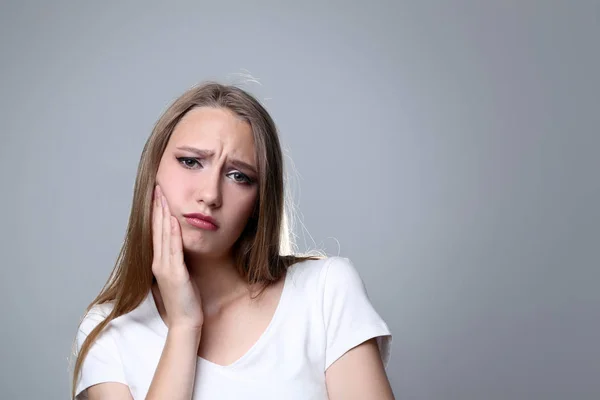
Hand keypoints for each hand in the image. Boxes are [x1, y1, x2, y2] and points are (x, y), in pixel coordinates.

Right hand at [152, 185, 203, 331]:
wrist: (186, 321)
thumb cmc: (186, 300)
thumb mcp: (182, 275)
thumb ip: (179, 260)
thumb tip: (184, 245)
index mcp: (160, 262)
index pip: (156, 232)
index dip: (156, 212)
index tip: (158, 195)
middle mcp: (159, 262)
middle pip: (156, 229)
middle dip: (157, 207)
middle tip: (157, 187)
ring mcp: (165, 268)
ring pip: (163, 236)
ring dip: (163, 215)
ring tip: (163, 196)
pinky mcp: (175, 274)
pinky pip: (173, 249)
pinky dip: (172, 233)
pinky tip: (173, 220)